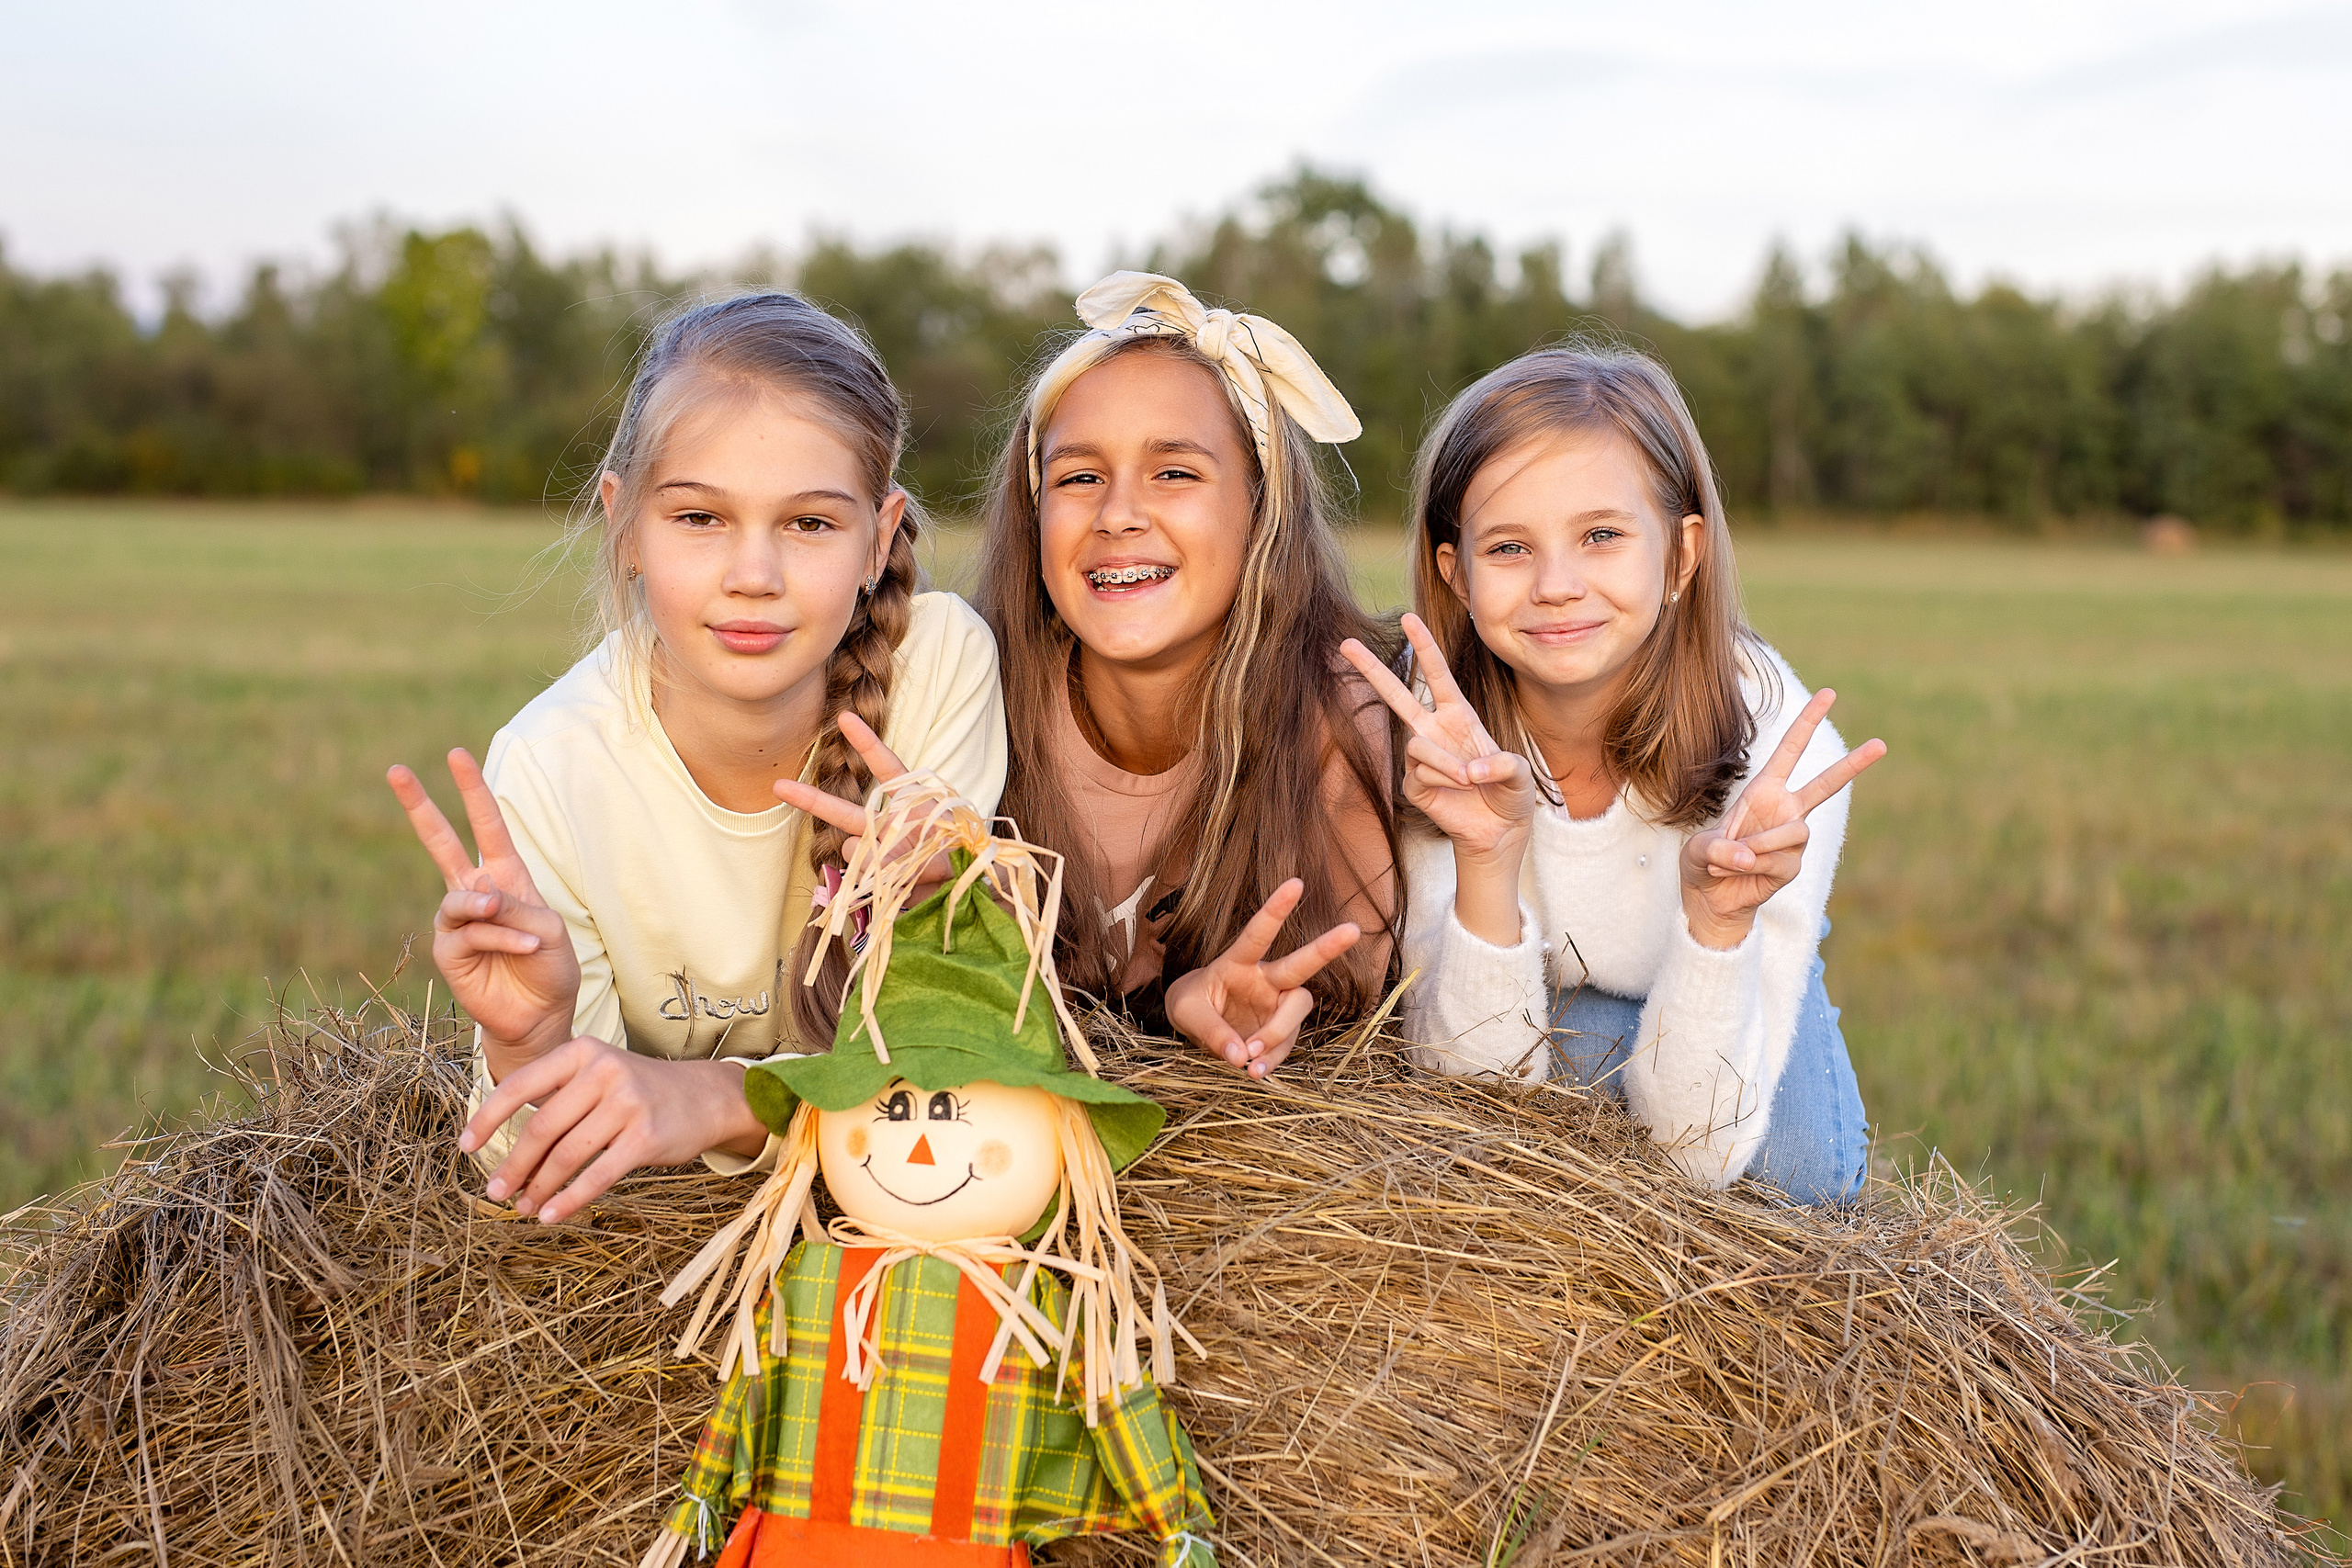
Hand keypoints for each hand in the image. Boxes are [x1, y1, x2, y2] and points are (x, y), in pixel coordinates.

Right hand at [387, 749, 579, 1068]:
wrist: (541, 1015)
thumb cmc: (549, 968)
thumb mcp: (548, 928)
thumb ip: (514, 907)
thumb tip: (475, 896)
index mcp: (505, 876)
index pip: (486, 825)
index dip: (472, 790)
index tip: (455, 754)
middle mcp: (475, 893)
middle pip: (441, 842)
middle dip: (419, 806)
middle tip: (396, 770)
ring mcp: (457, 922)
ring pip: (461, 899)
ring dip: (492, 911)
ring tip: (515, 923)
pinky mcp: (449, 952)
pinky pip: (470, 934)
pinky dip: (501, 939)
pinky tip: (524, 948)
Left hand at [461, 1038, 770, 1223]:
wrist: (705, 1097)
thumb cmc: (640, 1091)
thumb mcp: (599, 1075)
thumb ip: (559, 1099)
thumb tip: (511, 1151)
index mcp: (582, 1052)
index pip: (521, 1085)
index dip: (488, 1118)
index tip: (466, 1146)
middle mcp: (603, 1071)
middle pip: (542, 1127)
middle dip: (514, 1165)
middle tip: (496, 1192)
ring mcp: (627, 1103)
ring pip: (566, 1155)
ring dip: (538, 1187)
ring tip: (522, 1207)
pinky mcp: (645, 1137)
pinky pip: (596, 1175)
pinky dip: (568, 1200)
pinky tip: (551, 1215)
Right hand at [774, 713, 954, 892]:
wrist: (965, 885)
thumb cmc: (963, 854)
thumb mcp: (954, 849)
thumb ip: (920, 850)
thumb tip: (878, 860)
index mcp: (911, 802)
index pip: (888, 769)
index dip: (867, 745)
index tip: (844, 717)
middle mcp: (887, 825)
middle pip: (844, 813)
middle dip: (811, 800)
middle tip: (778, 787)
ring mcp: (877, 852)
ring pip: (855, 854)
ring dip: (880, 863)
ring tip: (914, 871)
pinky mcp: (874, 878)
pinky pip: (864, 880)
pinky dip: (881, 885)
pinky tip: (904, 886)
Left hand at [1164, 879, 1360, 1078]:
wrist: (1195, 1027)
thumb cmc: (1191, 1005)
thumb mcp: (1186, 1013)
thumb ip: (1211, 1032)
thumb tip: (1242, 1056)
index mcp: (1238, 962)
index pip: (1257, 934)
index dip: (1275, 909)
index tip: (1296, 882)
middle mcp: (1266, 980)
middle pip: (1301, 964)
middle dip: (1326, 946)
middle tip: (1352, 929)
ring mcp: (1277, 1006)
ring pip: (1296, 1012)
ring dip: (1278, 1034)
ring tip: (1250, 1058)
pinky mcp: (1280, 1031)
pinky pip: (1285, 1047)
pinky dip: (1271, 1061)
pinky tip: (1253, 1072)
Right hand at [1342, 615, 1539, 857]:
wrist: (1498, 832)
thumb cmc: (1510, 795)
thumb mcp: (1519, 774)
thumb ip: (1501, 765)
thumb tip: (1468, 769)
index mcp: (1459, 716)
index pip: (1436, 675)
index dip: (1424, 646)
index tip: (1408, 618)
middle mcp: (1434, 730)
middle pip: (1396, 695)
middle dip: (1370, 670)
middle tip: (1345, 643)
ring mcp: (1421, 757)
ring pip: (1418, 745)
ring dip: (1447, 763)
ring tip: (1470, 780)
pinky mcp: (1413, 785)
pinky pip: (1420, 773)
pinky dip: (1445, 781)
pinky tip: (1459, 790)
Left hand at [1680, 688, 1886, 947]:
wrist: (1710, 899)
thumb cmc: (1702, 863)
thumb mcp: (1698, 849)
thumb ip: (1718, 847)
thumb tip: (1750, 857)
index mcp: (1763, 791)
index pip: (1789, 752)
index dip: (1807, 723)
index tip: (1829, 694)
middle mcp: (1784, 810)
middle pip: (1825, 785)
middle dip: (1853, 765)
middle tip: (1882, 744)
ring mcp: (1792, 839)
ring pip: (1795, 832)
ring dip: (1761, 845)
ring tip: (1734, 857)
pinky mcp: (1792, 866)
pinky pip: (1780, 861)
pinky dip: (1755, 866)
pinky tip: (1741, 872)